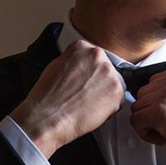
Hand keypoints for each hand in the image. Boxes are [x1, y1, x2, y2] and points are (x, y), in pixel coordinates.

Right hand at [10, 40, 123, 157]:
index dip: (88, 72)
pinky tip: (93, 111)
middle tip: (85, 94)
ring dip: (105, 94)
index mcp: (81, 47)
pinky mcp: (117, 91)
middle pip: (105, 69)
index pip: (93, 57)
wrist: (48, 117)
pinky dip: (109, 109)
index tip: (83, 81)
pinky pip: (118, 101)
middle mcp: (97, 55)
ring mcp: (109, 72)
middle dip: (98, 82)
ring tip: (87, 104)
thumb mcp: (56, 66)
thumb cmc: (47, 97)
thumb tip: (81, 66)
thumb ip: (73, 61)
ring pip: (113, 84)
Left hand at [131, 66, 165, 164]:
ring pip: (137, 108)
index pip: (154, 82)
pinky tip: (164, 138)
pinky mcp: (158, 112)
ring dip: (148, 123)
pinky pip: (136, 121)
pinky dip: (145, 134)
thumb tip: (158, 97)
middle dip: (151, 112)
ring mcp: (165, 94)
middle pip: (143, 94)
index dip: (158, 102)